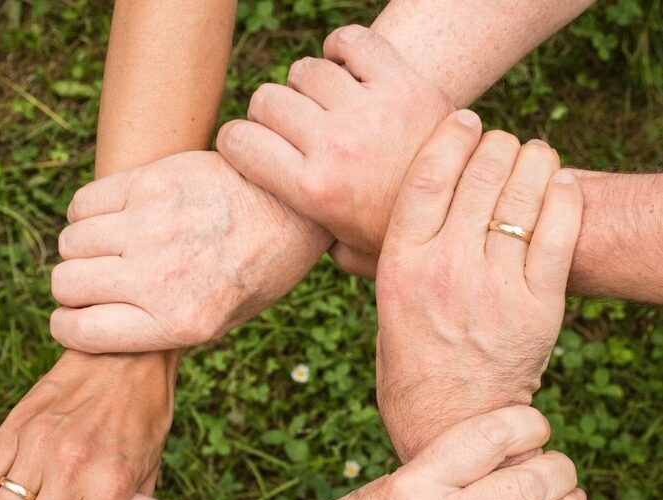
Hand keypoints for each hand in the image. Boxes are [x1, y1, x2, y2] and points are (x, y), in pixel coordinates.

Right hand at [49, 151, 331, 352]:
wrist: (292, 209)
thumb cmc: (257, 270)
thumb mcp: (222, 321)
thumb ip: (163, 330)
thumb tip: (103, 328)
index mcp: (179, 323)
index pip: (80, 332)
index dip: (68, 327)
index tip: (76, 318)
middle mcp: (160, 278)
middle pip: (66, 284)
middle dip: (73, 288)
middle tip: (98, 281)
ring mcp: (152, 227)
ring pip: (70, 242)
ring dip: (82, 249)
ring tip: (111, 248)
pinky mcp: (150, 183)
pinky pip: (83, 203)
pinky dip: (87, 213)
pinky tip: (115, 218)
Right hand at [217, 25, 451, 272]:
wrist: (467, 211)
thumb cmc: (398, 236)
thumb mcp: (347, 253)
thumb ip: (310, 238)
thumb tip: (283, 228)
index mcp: (313, 191)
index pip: (239, 142)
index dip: (235, 141)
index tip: (247, 147)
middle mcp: (335, 146)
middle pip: (267, 100)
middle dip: (268, 114)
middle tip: (290, 130)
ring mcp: (369, 110)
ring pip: (305, 70)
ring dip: (307, 86)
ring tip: (324, 105)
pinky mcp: (403, 83)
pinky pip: (352, 41)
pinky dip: (342, 48)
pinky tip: (346, 70)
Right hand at [278, 406, 583, 499]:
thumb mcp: (379, 487)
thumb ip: (434, 473)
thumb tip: (490, 455)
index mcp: (413, 485)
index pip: (489, 438)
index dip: (527, 423)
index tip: (534, 425)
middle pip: (526, 486)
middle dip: (558, 470)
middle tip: (559, 465)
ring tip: (569, 499)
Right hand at [375, 112, 582, 460]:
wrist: (450, 422)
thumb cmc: (410, 364)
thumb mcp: (384, 308)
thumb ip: (385, 260)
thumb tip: (365, 222)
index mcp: (401, 266)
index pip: (428, 174)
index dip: (451, 134)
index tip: (464, 119)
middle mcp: (446, 269)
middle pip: (481, 172)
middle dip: (496, 144)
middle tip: (501, 145)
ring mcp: (495, 286)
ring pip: (524, 192)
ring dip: (533, 161)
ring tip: (533, 159)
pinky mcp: (538, 305)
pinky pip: (559, 229)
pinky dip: (563, 196)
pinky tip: (558, 186)